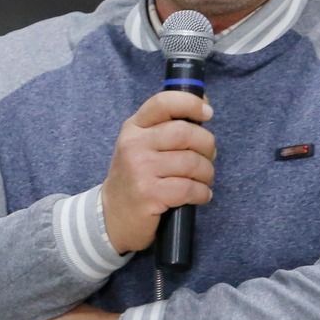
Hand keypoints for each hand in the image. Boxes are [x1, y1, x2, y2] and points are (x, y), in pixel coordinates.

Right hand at [101, 90, 215, 252]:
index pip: (164, 103)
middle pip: (185, 133)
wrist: (112, 216)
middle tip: (208, 158)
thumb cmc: (135, 178)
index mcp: (134, 127)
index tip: (208, 114)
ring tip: (204, 180)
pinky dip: (202, 193)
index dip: (191, 104)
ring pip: (192, 162)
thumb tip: (203, 105)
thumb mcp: (142, 145)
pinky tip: (200, 195)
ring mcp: (140, 169)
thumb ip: (167, 125)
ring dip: (207, 173)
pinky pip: (189, 188)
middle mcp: (134, 144)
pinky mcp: (149, 193)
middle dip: (207, 146)